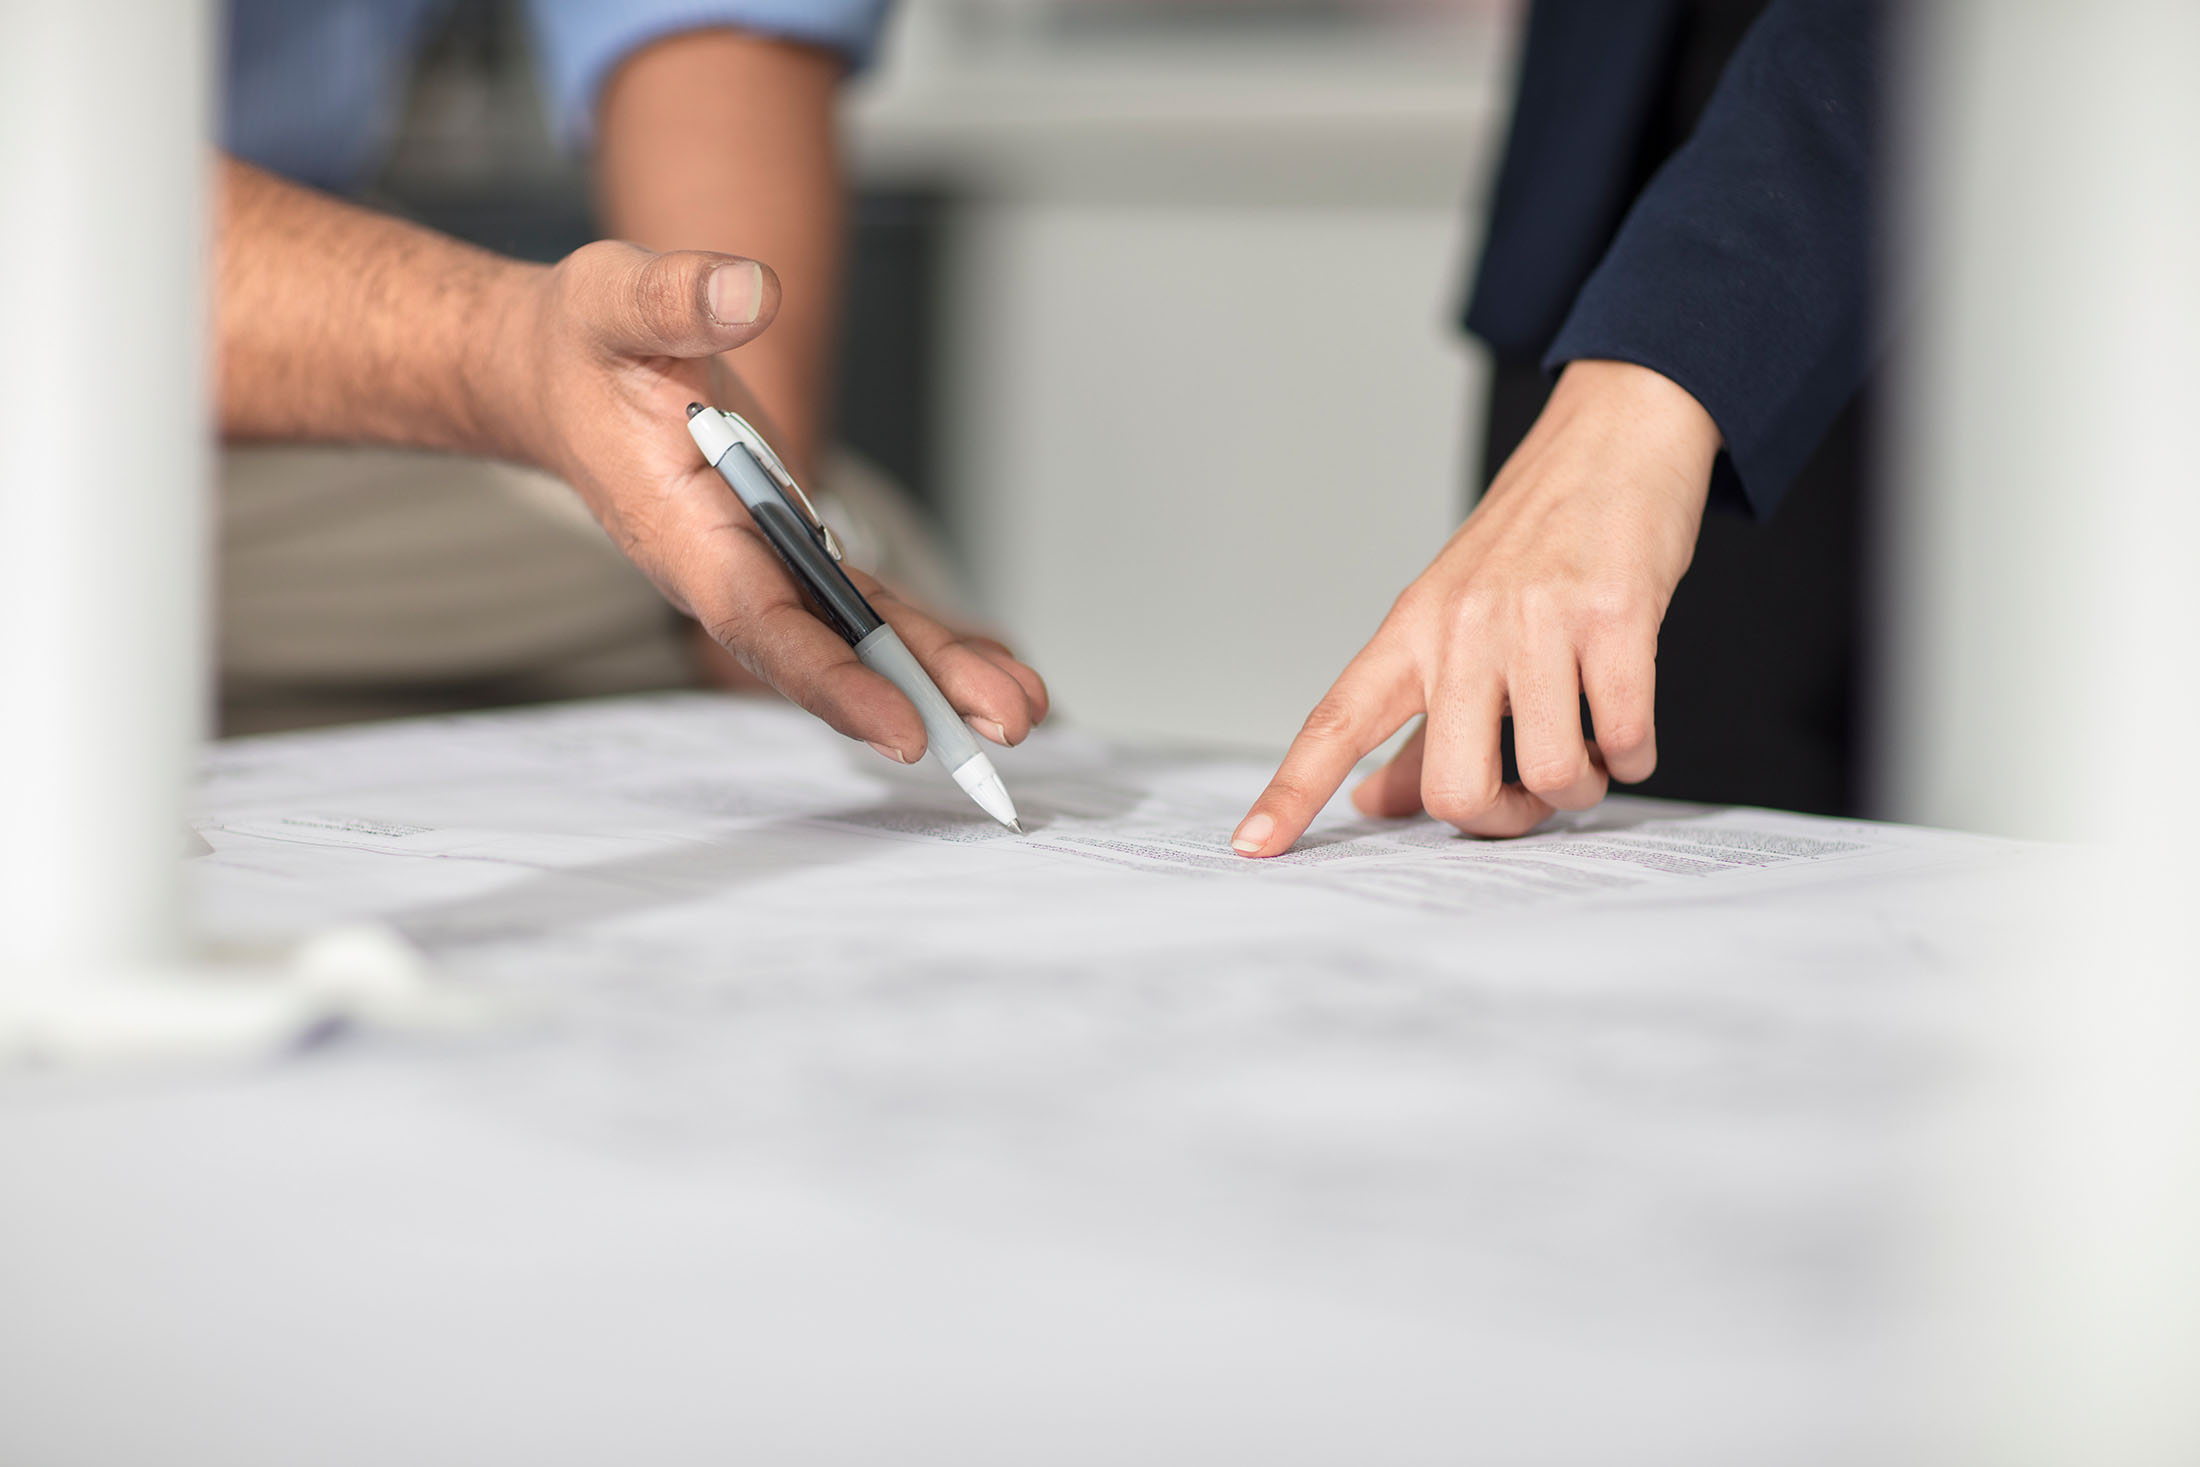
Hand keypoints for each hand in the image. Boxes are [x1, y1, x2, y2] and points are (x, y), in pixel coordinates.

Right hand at [499, 241, 1048, 759]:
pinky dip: (926, 640)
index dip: (830, 677)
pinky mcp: (795, 552)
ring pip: (861, 635)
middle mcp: (729, 568)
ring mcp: (767, 567)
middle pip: (829, 648)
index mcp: (683, 533)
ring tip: (1023, 708)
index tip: (900, 725)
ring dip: (940, 675)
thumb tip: (749, 290)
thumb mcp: (613, 303)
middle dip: (920, 690)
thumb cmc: (582, 347)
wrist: (559, 375)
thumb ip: (676, 298)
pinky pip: (868, 607)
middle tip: (1008, 722)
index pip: (760, 620)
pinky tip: (991, 672)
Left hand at [1229, 360, 1720, 855]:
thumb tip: (1369, 806)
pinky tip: (1630, 730)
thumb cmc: (1535, 540)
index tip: (1251, 847)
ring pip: (1550, 772)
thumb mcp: (1455, 620)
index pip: (1337, 720)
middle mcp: (1462, 625)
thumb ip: (1416, 726)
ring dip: (1581, 786)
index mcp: (1411, 631)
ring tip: (1593, 750)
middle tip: (1531, 796)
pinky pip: (1624, 734)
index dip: (1291, 790)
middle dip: (1503, 819)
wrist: (1612, 437)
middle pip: (1454, 785)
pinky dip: (1634, 754)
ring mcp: (1537, 618)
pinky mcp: (1614, 613)